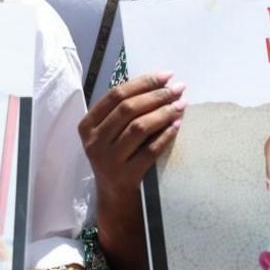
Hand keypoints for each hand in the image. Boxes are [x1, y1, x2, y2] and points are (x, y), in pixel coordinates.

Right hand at [78, 72, 184, 206]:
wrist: (114, 194)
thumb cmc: (117, 154)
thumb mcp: (111, 132)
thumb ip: (126, 110)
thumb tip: (163, 83)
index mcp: (88, 126)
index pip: (115, 95)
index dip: (143, 82)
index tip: (168, 75)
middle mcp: (94, 141)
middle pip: (128, 109)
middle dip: (157, 95)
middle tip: (179, 88)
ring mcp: (108, 160)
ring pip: (139, 128)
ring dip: (164, 112)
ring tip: (182, 104)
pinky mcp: (125, 175)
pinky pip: (150, 150)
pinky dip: (166, 135)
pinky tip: (178, 125)